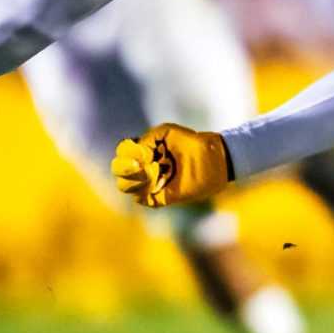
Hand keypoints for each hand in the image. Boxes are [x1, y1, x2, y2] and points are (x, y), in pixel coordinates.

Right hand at [111, 123, 231, 207]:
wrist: (213, 159)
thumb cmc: (192, 142)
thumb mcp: (167, 132)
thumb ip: (147, 139)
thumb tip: (134, 153)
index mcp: (146, 152)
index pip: (122, 154)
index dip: (125, 152)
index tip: (140, 150)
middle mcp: (146, 168)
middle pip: (120, 172)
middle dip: (124, 167)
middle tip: (139, 164)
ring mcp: (154, 183)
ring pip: (127, 187)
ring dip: (133, 180)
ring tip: (150, 172)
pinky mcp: (163, 197)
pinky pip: (143, 200)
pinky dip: (143, 192)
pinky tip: (155, 181)